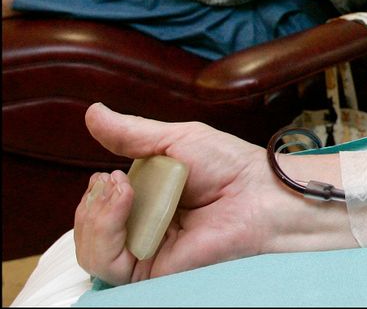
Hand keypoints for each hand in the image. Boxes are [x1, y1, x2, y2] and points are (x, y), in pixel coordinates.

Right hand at [73, 103, 284, 284]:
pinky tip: (124, 200)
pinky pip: (108, 262)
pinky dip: (105, 228)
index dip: (95, 193)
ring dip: (94, 213)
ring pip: (90, 249)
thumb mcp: (175, 141)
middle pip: (89, 229)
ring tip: (119, 187)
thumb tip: (93, 113)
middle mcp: (144, 230)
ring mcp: (146, 252)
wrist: (259, 192)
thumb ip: (132, 134)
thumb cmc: (230, 166)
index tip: (108, 173)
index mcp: (148, 202)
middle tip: (113, 179)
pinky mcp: (152, 271)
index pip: (100, 208)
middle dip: (91, 202)